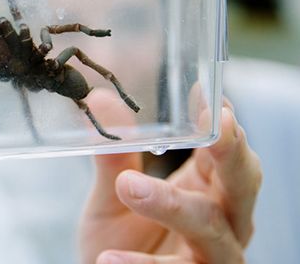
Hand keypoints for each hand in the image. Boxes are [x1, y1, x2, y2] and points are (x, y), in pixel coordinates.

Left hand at [79, 89, 261, 262]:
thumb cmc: (124, 237)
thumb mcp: (115, 192)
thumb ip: (114, 153)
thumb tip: (100, 101)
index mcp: (208, 185)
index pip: (227, 148)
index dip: (222, 123)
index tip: (206, 94)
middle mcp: (224, 218)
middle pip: (242, 182)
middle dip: (231, 152)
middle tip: (214, 126)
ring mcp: (215, 255)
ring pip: (210, 227)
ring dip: (172, 204)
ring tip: (129, 186)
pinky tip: (109, 257)